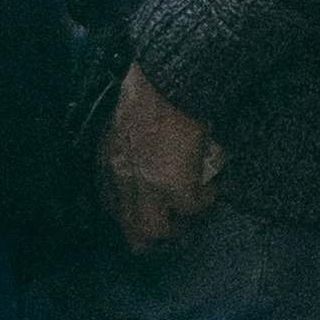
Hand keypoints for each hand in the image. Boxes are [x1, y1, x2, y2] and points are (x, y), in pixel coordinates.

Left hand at [101, 63, 220, 256]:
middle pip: (129, 226)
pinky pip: (191, 208)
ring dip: (173, 227)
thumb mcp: (125, 120)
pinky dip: (203, 201)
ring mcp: (147, 188)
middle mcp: (122, 180)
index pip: (109, 199)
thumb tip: (145, 152)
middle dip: (145, 237)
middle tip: (165, 233)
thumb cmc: (148, 89)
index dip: (124, 210)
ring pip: (154, 230)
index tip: (137, 211)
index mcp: (108, 160)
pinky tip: (211, 192)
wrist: (165, 83)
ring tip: (189, 220)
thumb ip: (125, 144)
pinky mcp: (175, 189)